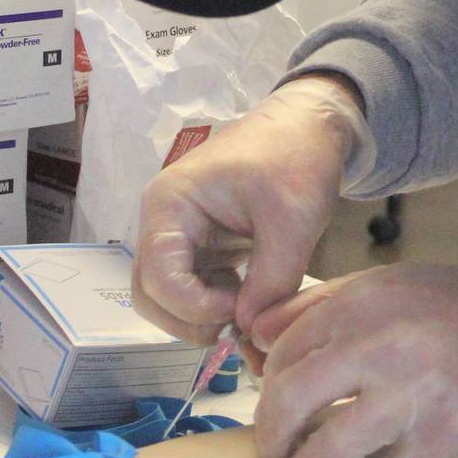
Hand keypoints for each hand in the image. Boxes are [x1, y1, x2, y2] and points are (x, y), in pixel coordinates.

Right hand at [131, 77, 368, 347]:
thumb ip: (271, 280)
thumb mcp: (293, 220)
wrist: (308, 127)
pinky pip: (191, 290)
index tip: (240, 309)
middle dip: (190, 320)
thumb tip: (250, 329)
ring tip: (249, 313)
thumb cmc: (296, 157)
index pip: (158, 276)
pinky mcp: (199, 247)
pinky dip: (214, 307)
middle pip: (150, 294)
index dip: (194, 306)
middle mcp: (162, 222)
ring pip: (167, 298)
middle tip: (240, 324)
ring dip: (201, 318)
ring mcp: (178, 235)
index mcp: (170, 204)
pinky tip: (251, 303)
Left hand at [250, 263, 457, 457]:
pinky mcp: (448, 437)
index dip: (268, 386)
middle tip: (273, 456)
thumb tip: (253, 338)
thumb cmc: (452, 305)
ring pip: (332, 448)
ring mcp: (417, 393)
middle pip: (293, 399)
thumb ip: (315, 305)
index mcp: (362, 301)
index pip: (286, 352)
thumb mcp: (382, 284)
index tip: (274, 409)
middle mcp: (384, 344)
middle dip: (271, 437)